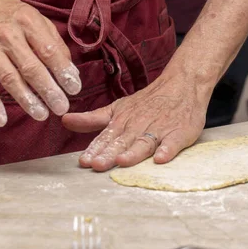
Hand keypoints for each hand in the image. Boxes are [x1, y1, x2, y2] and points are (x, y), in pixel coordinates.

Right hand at [0, 0, 81, 125]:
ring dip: (26, 99)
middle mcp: (8, 36)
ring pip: (9, 78)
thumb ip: (56, 44)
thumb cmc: (13, 16)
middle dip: (47, 90)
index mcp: (28, 23)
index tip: (74, 88)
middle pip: (30, 67)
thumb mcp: (39, 20)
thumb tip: (71, 72)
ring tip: (41, 115)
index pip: (48, 50)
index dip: (62, 71)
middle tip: (61, 107)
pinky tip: (1, 119)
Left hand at [62, 72, 208, 170]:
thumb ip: (93, 119)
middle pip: (123, 142)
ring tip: (123, 161)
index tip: (84, 161)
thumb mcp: (118, 108)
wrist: (183, 84)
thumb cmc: (149, 101)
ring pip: (144, 142)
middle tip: (97, 164)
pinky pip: (173, 142)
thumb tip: (65, 121)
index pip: (106, 138)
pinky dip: (167, 150)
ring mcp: (160, 129)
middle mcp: (139, 125)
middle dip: (109, 153)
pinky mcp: (179, 132)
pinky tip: (160, 159)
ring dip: (134, 152)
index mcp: (123, 121)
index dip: (95, 149)